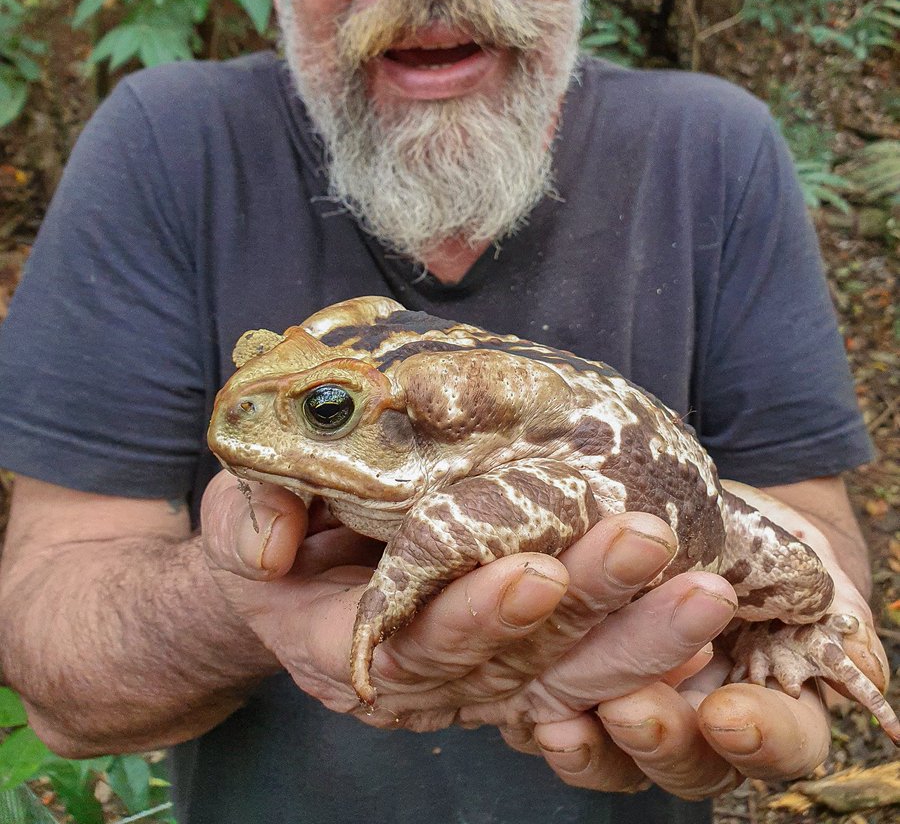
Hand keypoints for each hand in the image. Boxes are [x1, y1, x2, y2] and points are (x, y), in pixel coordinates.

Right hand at [200, 471, 733, 737]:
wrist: (293, 570)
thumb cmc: (273, 527)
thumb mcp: (242, 511)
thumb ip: (251, 521)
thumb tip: (274, 546)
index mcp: (349, 648)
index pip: (420, 643)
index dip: (476, 613)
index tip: (535, 569)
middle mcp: (424, 680)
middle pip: (517, 666)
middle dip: (588, 613)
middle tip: (651, 548)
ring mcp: (477, 680)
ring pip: (569, 680)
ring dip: (642, 639)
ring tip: (707, 585)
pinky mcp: (517, 666)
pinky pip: (586, 680)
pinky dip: (646, 663)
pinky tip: (706, 628)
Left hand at [525, 483, 889, 798]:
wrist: (694, 511)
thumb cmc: (759, 539)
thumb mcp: (793, 559)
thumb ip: (810, 603)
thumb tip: (862, 670)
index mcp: (772, 703)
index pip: (780, 741)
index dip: (759, 737)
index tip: (730, 715)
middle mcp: (695, 727)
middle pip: (681, 760)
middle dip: (656, 733)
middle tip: (632, 706)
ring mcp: (622, 713)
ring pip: (602, 745)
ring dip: (578, 722)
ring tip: (556, 712)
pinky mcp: (555, 683)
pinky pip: (531, 707)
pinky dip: (517, 700)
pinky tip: (509, 682)